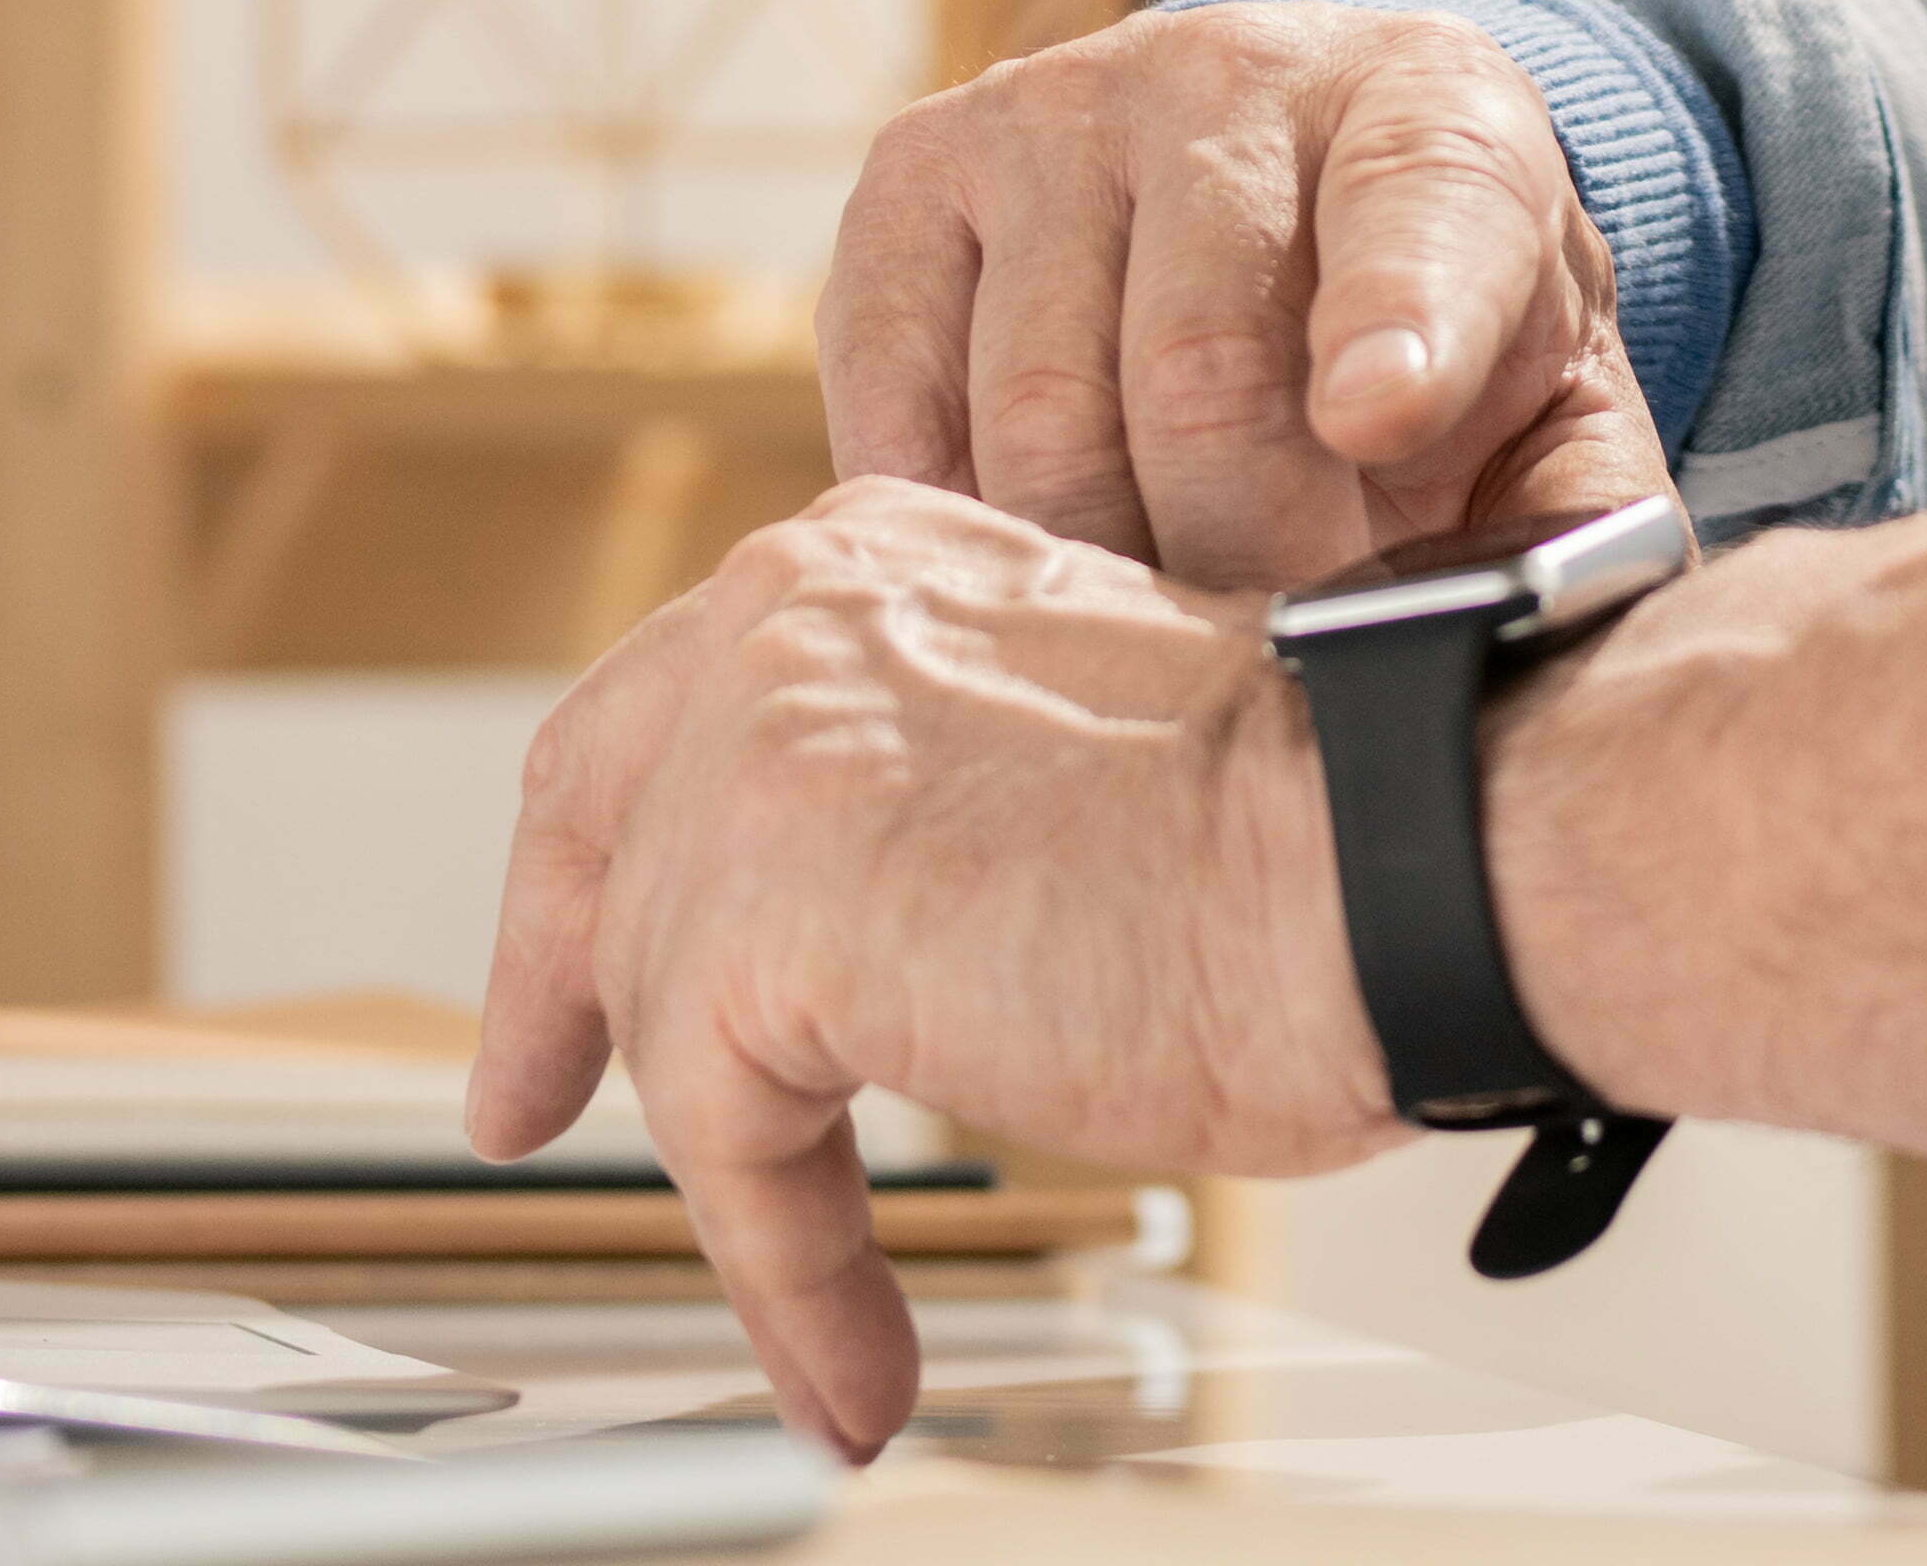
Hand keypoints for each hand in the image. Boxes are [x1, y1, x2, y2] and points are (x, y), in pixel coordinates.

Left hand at [472, 478, 1401, 1453]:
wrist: (1401, 847)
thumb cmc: (1326, 822)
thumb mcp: (1068, 748)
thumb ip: (932, 786)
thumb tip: (858, 949)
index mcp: (874, 561)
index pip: (662, 709)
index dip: (594, 860)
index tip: (569, 980)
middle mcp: (793, 621)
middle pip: (595, 829)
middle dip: (554, 995)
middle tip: (526, 1110)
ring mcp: (763, 759)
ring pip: (674, 1015)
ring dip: (747, 1201)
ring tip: (831, 1327)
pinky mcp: (769, 921)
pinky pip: (725, 1143)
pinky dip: (786, 1276)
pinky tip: (854, 1364)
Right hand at [819, 1, 1663, 594]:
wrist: (1302, 164)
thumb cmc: (1439, 330)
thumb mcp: (1550, 400)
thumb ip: (1569, 519)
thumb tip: (1505, 649)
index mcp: (1436, 117)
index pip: (1418, 212)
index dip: (1398, 322)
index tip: (1378, 419)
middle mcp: (1231, 78)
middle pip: (1200, 367)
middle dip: (1238, 556)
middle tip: (1269, 647)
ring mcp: (1055, 112)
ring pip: (1038, 412)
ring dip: (1099, 567)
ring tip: (1161, 622)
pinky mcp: (917, 171)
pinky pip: (898, 404)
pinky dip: (950, 528)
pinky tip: (1028, 565)